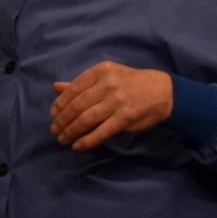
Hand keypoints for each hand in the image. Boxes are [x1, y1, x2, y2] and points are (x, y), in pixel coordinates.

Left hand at [49, 61, 172, 150]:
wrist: (163, 91)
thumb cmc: (130, 83)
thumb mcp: (106, 76)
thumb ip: (81, 84)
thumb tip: (56, 88)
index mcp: (101, 71)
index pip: (74, 88)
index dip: (60, 102)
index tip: (53, 113)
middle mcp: (108, 85)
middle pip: (77, 105)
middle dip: (62, 119)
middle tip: (54, 129)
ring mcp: (117, 102)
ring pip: (86, 119)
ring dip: (71, 131)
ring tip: (62, 139)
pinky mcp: (125, 118)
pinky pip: (101, 132)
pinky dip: (87, 141)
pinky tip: (77, 146)